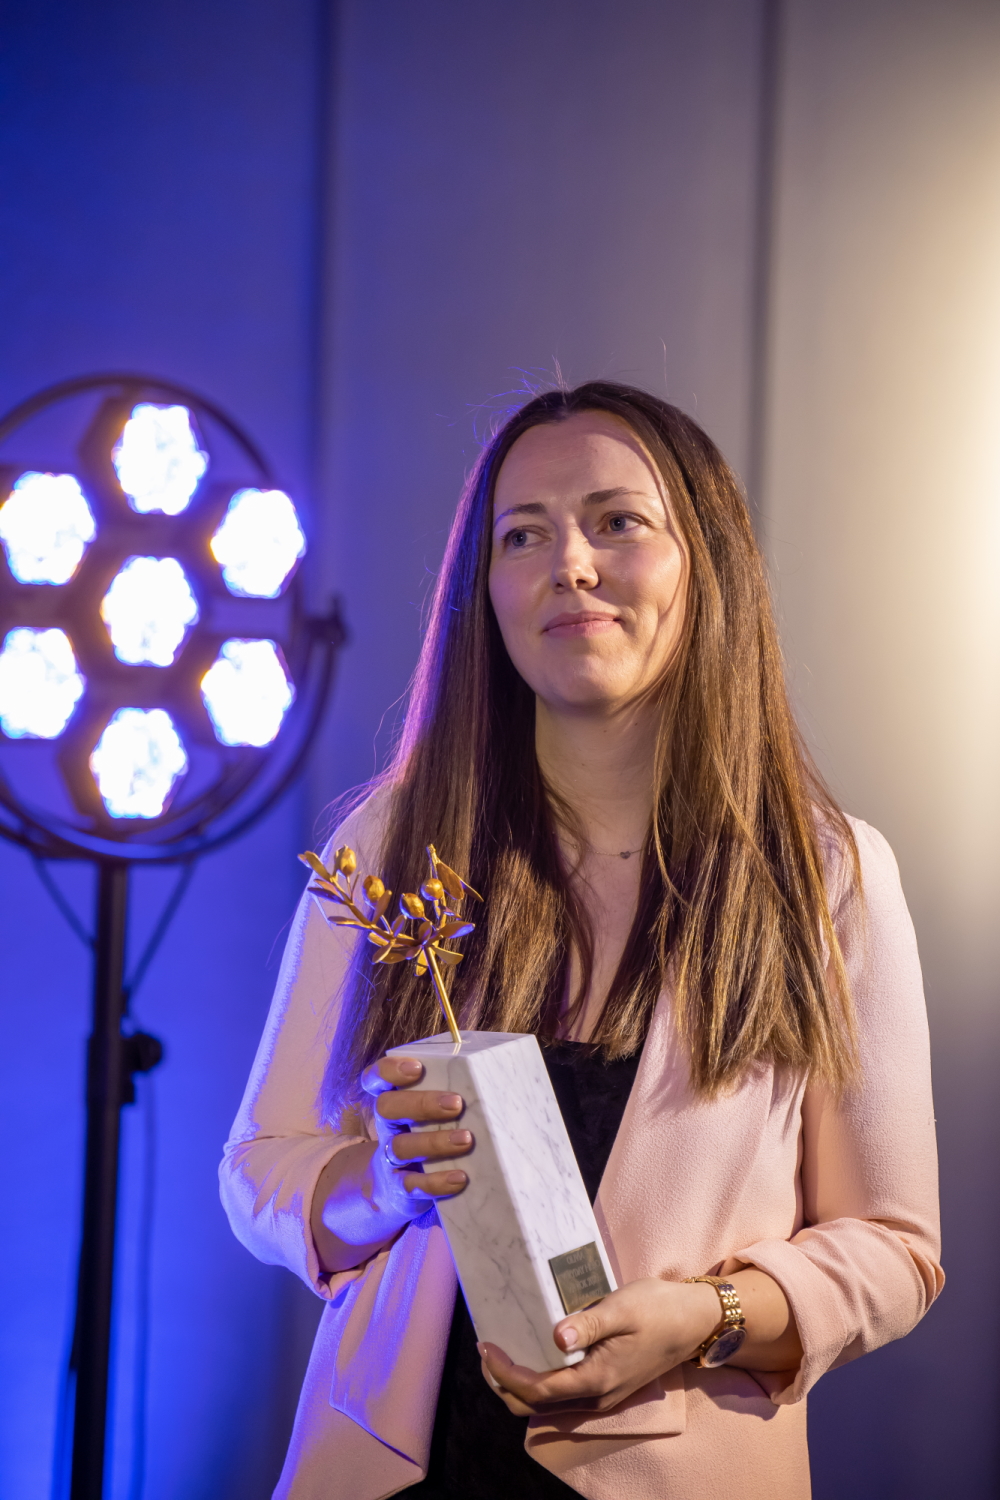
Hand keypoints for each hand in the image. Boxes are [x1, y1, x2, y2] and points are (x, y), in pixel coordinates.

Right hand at [361, 1054, 472, 1220]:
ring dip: (434, 1142)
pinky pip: (411, 1185)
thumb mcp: (437, 1110)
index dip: (390, 1070)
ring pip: (400, 1146)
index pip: (377, 1077)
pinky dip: (436, 1182)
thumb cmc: (432, 1132)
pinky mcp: (400, 1187)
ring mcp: (390, 1157)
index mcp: (394, 1098)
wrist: (398, 1187)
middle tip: (456, 1103)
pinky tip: (460, 1178)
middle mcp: (387, 1125)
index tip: (416, 1067)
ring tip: (467, 1140)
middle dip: (422, 1103)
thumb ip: (460, 1090)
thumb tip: (510, 1069)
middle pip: (387, 1107)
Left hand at [478, 1277, 720, 1415]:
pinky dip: (538, 1380)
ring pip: (547, 1404)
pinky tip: (532, 1352)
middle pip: (535, 1406)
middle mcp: (596, 1397)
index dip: (505, 1373)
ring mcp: (602, 1395)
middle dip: (503, 1384)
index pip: (536, 1390)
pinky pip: (561, 1394)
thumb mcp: (622, 1308)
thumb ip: (588, 1323)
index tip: (485, 1345)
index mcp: (596, 1380)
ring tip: (501, 1351)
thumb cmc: (659, 1308)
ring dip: (519, 1383)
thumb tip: (556, 1336)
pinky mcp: (606, 1386)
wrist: (695, 1322)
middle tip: (486, 1350)